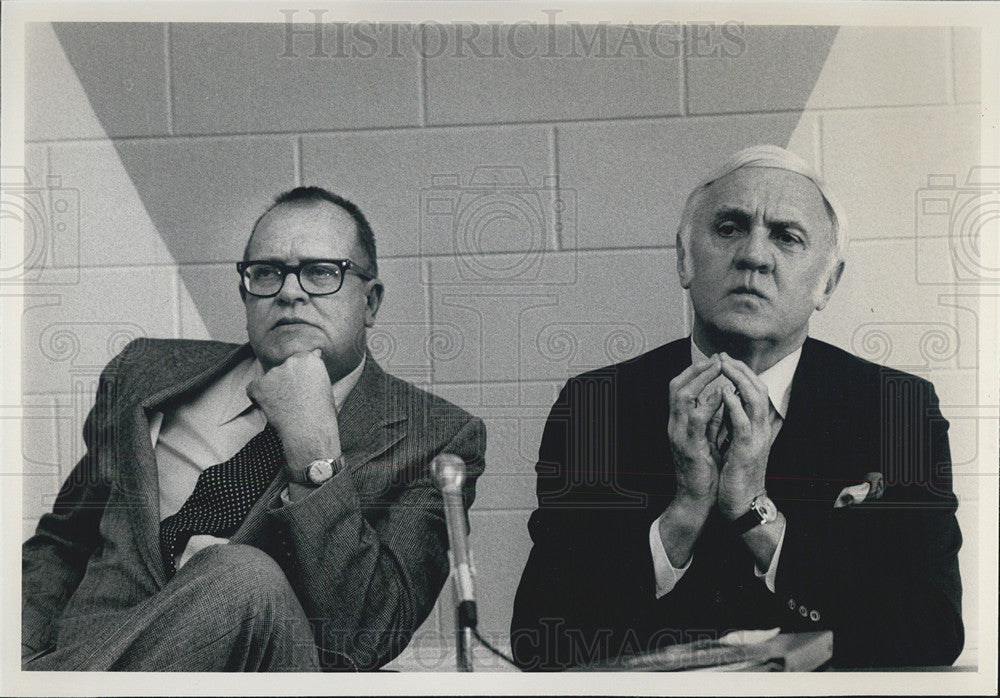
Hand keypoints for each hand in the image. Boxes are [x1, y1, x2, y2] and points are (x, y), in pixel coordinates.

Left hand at [247, 349, 341, 466]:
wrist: (310, 432)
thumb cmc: (322, 415)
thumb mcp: (326, 385)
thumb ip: (316, 369)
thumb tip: (316, 352)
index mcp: (310, 359)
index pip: (298, 359)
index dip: (298, 375)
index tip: (301, 388)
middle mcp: (292, 362)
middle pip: (283, 368)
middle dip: (286, 380)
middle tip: (293, 399)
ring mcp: (275, 373)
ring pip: (268, 379)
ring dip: (273, 390)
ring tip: (285, 407)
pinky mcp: (261, 386)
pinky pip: (252, 388)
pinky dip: (257, 397)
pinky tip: (269, 407)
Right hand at [667, 355, 731, 503]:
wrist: (696, 498)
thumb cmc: (704, 470)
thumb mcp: (707, 437)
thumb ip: (711, 417)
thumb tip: (721, 394)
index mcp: (678, 423)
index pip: (678, 388)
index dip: (694, 372)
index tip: (714, 360)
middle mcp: (674, 425)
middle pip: (675, 386)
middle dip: (696, 369)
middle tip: (716, 358)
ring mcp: (679, 435)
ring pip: (682, 398)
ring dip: (701, 380)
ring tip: (719, 369)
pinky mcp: (689, 447)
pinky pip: (697, 420)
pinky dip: (709, 404)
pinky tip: (721, 395)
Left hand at [716, 354, 771, 518]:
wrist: (743, 503)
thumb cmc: (738, 473)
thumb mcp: (738, 442)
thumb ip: (736, 423)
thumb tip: (729, 402)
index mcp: (759, 426)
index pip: (756, 391)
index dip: (743, 373)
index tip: (726, 360)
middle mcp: (762, 429)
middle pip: (758, 389)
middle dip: (741, 370)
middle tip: (724, 356)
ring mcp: (757, 439)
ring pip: (755, 401)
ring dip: (739, 380)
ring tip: (725, 365)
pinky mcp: (747, 450)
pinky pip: (743, 423)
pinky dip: (734, 406)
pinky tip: (724, 393)